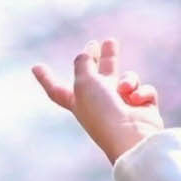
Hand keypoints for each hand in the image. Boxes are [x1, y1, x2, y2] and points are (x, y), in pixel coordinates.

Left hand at [33, 35, 167, 166]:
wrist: (131, 137)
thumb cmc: (103, 110)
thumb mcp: (85, 82)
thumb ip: (82, 63)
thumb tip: (84, 54)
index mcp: (77, 102)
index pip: (56, 89)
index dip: (46, 78)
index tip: (35, 67)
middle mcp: (98, 104)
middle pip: (98, 76)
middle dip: (100, 59)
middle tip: (103, 42)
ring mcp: (122, 107)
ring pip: (127, 79)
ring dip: (129, 79)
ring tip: (125, 90)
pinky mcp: (143, 109)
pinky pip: (144, 90)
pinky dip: (142, 93)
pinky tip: (138, 102)